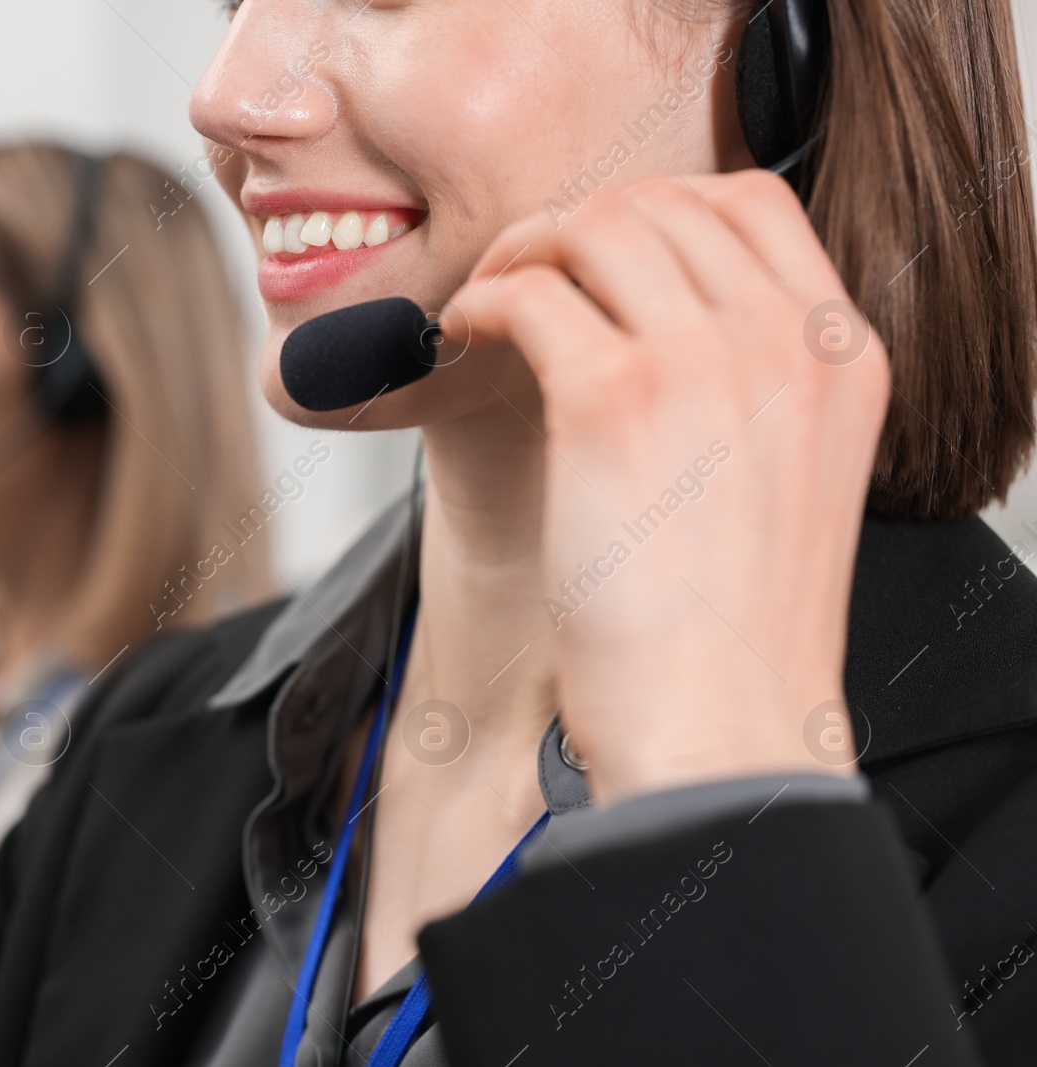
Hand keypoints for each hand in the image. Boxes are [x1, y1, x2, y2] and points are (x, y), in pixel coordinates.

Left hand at [443, 171, 890, 803]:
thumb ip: (749, 385)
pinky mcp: (613, 400)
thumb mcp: (787, 479)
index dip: (658, 206)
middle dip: (573, 225)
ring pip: (591, 229)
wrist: (720, 728)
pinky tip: (464, 336)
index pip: (753, 201)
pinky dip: (481, 301)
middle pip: (661, 201)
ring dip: (521, 252)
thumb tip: (642, 318)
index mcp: (839, 356)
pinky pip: (529, 295)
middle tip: (523, 274)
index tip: (599, 252)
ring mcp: (704, 361)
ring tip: (486, 306)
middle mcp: (783, 340)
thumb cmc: (731, 633)